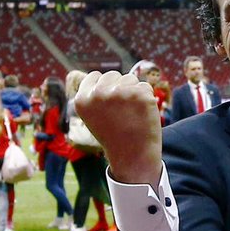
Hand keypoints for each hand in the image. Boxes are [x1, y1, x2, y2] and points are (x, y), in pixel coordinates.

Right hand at [74, 70, 162, 187]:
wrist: (133, 156)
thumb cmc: (114, 134)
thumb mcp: (93, 115)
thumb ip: (92, 94)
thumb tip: (86, 74)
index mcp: (82, 99)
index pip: (95, 76)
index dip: (106, 89)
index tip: (110, 107)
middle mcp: (98, 94)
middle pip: (114, 75)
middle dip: (120, 89)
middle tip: (122, 113)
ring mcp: (119, 93)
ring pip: (130, 79)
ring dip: (134, 92)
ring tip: (131, 114)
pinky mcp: (139, 95)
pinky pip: (146, 87)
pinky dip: (147, 99)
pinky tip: (142, 114)